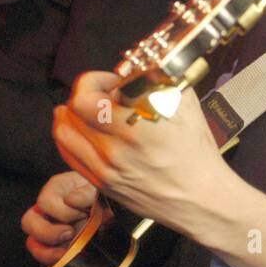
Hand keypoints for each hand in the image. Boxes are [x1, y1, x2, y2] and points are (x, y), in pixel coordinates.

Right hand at [21, 171, 99, 265]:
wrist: (114, 208)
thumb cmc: (103, 194)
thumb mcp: (98, 188)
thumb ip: (86, 192)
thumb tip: (71, 200)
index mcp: (56, 189)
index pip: (45, 201)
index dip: (62, 211)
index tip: (82, 213)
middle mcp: (46, 210)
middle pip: (28, 222)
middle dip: (49, 233)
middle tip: (70, 233)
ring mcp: (48, 230)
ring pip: (33, 243)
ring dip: (48, 252)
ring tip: (67, 252)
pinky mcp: (55, 247)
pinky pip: (45, 258)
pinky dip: (55, 262)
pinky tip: (71, 259)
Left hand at [51, 71, 229, 232]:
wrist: (201, 199)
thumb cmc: (197, 153)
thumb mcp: (185, 105)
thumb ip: (158, 80)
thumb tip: (138, 67)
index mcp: (136, 126)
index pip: (86, 95)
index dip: (96, 80)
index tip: (112, 82)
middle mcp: (115, 149)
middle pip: (72, 110)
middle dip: (85, 94)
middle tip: (103, 94)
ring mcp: (105, 169)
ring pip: (64, 132)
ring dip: (72, 114)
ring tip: (89, 110)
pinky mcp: (102, 184)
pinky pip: (69, 155)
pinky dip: (71, 136)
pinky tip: (82, 129)